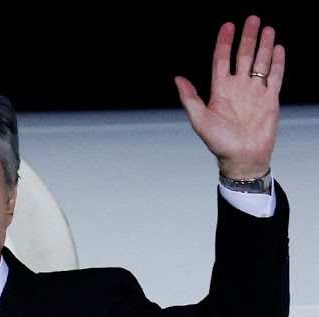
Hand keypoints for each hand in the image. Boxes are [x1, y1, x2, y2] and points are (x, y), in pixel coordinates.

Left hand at [175, 15, 284, 179]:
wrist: (242, 158)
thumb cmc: (219, 143)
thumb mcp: (199, 120)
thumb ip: (190, 98)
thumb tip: (177, 79)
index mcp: (220, 90)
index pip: (222, 60)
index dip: (224, 43)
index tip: (227, 26)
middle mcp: (238, 87)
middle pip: (243, 56)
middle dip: (247, 37)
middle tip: (251, 19)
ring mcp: (254, 92)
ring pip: (260, 62)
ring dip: (264, 45)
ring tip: (267, 28)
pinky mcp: (269, 99)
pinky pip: (274, 77)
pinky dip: (277, 63)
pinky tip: (278, 48)